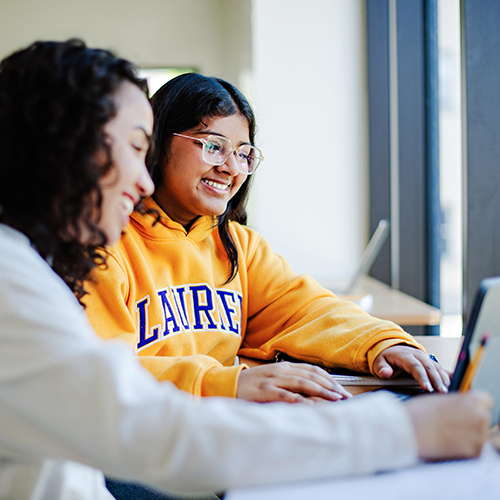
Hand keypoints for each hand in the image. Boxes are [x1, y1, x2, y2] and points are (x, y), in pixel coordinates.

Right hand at [236, 362, 351, 402]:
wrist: (228, 384)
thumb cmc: (253, 385)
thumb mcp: (275, 380)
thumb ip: (292, 384)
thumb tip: (313, 394)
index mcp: (285, 367)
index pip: (313, 370)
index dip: (330, 379)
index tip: (343, 390)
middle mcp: (281, 371)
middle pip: (312, 376)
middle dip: (331, 386)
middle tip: (346, 397)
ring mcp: (273, 380)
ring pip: (302, 383)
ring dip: (321, 391)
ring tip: (335, 399)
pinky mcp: (265, 391)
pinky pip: (285, 395)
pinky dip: (299, 399)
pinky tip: (311, 405)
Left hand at [373, 345, 450, 392]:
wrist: (392, 348)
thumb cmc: (386, 358)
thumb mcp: (379, 362)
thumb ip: (382, 368)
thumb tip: (385, 373)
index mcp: (405, 356)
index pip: (415, 366)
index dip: (422, 377)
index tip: (427, 388)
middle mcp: (418, 355)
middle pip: (429, 368)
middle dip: (436, 380)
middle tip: (441, 393)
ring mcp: (426, 358)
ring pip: (437, 368)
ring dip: (444, 380)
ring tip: (448, 391)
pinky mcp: (431, 362)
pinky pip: (441, 369)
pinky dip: (448, 376)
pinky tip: (456, 383)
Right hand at [405, 391, 491, 460]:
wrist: (408, 429)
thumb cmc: (420, 412)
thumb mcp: (441, 398)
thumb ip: (458, 403)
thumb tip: (465, 409)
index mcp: (474, 399)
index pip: (485, 401)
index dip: (473, 406)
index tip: (464, 411)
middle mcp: (481, 416)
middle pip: (482, 419)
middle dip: (470, 423)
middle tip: (451, 425)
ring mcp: (479, 436)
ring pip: (478, 437)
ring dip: (466, 437)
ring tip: (446, 435)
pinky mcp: (474, 453)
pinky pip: (473, 452)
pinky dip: (463, 450)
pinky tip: (447, 443)